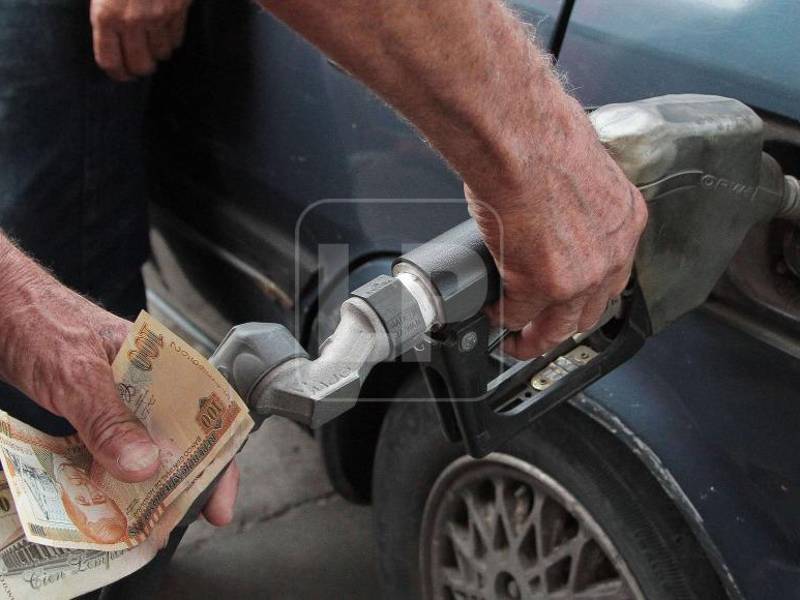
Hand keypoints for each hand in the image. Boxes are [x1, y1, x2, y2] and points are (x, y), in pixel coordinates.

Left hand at [0, 257, 237, 523]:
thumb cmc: (40, 321)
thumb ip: (109, 418)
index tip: (218, 499)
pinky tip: (104, 501)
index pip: (207, 414)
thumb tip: (144, 465)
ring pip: (142, 449)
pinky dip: (107, 478)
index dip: (218, 457)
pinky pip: (106, 451)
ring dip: (143, 485)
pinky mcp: (89, 414)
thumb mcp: (76, 372)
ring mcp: (117, 401)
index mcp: (163, 365)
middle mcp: (146, 386)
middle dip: (183, 482)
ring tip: (143, 523)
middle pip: (178, 439)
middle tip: (178, 522)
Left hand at [90, 0, 190, 80]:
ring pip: (162, 54)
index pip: (110, 61)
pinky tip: (165, 29)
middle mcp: (131, 21)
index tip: (121, 73)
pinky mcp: (177, 10)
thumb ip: (103, 16)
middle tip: (139, 62)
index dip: (117, 73)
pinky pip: (176, 39)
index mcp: (106, 15)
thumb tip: (108, 39)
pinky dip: (172, 39)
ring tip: (153, 41)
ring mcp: (157, 17)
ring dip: (158, 52)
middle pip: (140, 66)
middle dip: (140, 67)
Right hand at [467, 106, 647, 358]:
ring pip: (557, 327)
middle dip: (563, 325)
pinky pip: (518, 315)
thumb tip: (551, 209)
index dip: (587, 293)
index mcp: (624, 220)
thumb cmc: (540, 137)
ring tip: (517, 340)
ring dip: (534, 337)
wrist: (519, 138)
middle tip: (542, 330)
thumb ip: (575, 202)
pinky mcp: (540, 285)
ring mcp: (578, 276)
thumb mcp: (579, 170)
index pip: (613, 275)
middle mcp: (611, 254)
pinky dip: (503, 318)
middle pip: (590, 311)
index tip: (569, 300)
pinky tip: (493, 312)